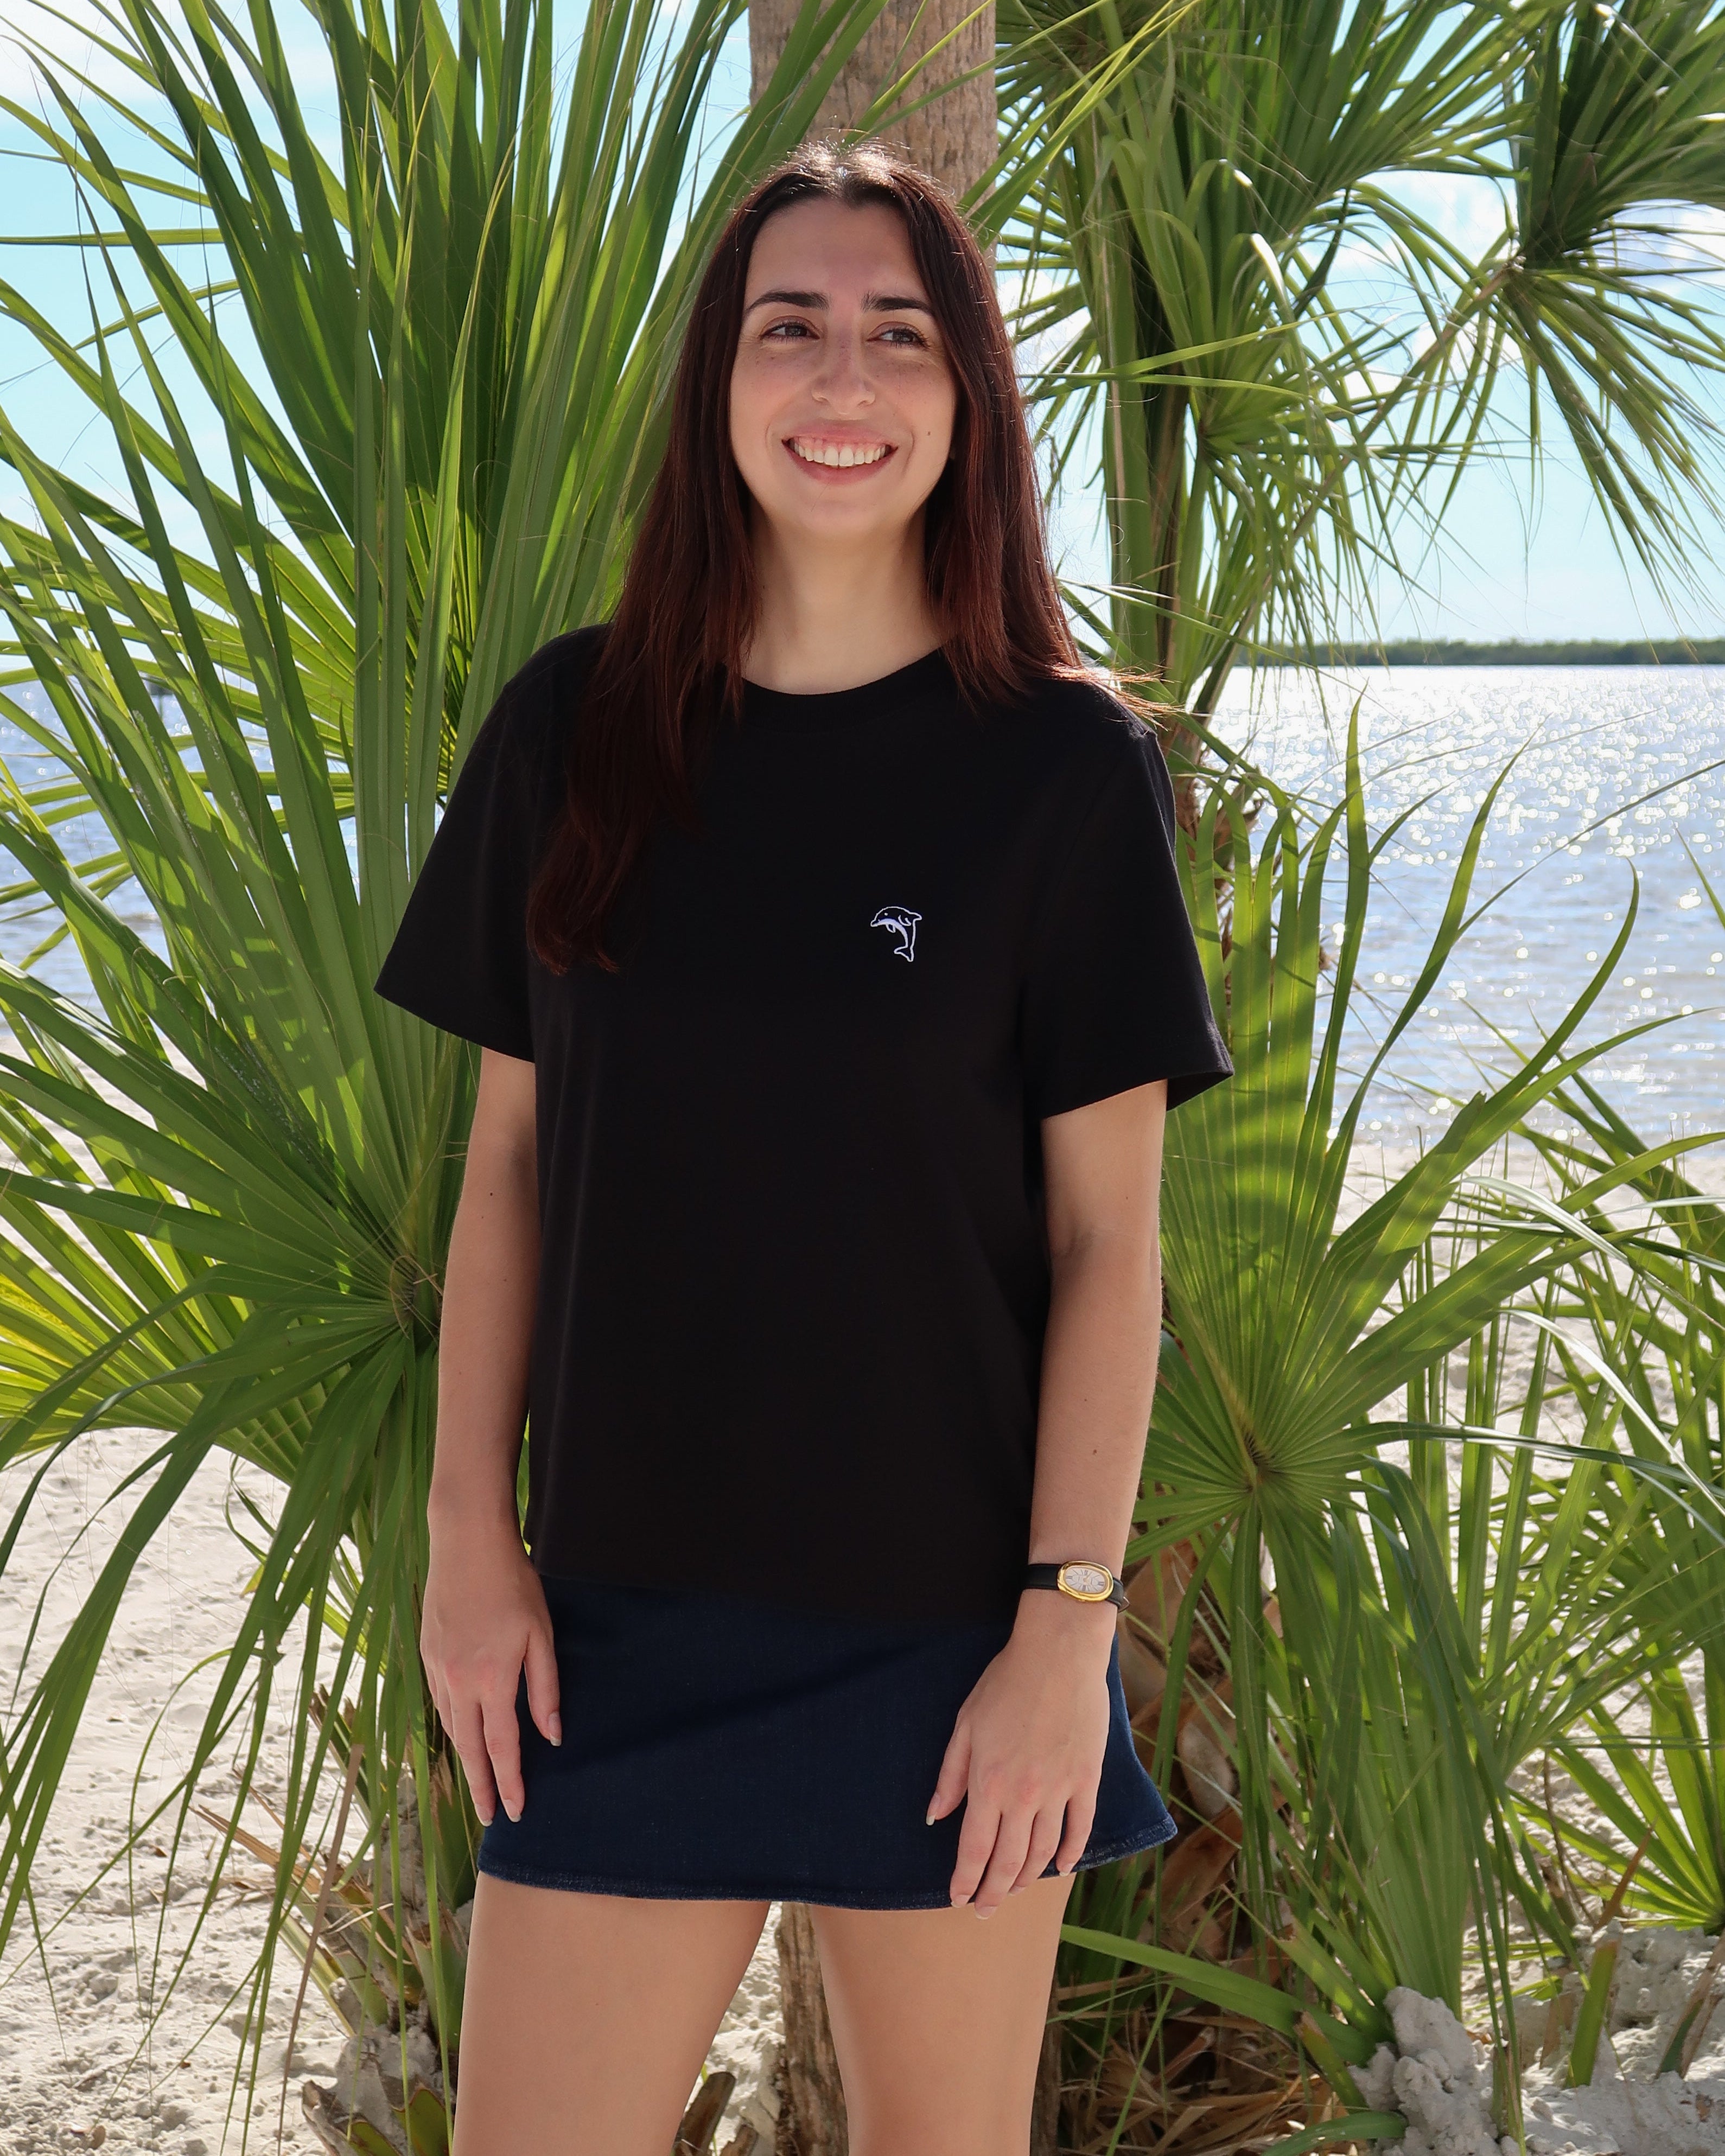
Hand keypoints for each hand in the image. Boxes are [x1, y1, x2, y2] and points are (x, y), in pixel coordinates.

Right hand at [421, 1515, 559, 1826]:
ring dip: (465, 1758)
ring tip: (478, 1782)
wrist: (466, 1545)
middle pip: (470, 1749)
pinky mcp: (427, 1655)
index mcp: (493, 1680)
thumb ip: (545, 1688)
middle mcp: (460, 1683)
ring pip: (452, 1728)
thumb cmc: (513, 1585)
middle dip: (481, 1786)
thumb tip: (552, 1735)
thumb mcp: (542, 1635)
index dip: (509, 1783)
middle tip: (489, 1816)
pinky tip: (462, 1733)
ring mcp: (439, 1670)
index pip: (503, 1747)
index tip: (516, 1812)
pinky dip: (452, 1726)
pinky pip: (441, 1703)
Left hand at [927, 1594, 1113, 1915]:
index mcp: (989, 1782)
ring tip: (1014, 1889)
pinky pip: (1080, 1828)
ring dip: (1027, 1877)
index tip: (958, 1899)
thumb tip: (935, 1815)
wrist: (1058, 1653)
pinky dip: (1071, 1853)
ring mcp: (1060, 1790)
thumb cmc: (1006, 1682)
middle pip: (1008, 1860)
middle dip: (994, 1891)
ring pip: (1044, 1851)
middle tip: (985, 1909)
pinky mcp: (1087, 1779)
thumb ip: (951, 1775)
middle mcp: (1024, 1795)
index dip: (966, 1880)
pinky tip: (1062, 1867)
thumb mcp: (966, 1724)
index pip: (974, 1849)